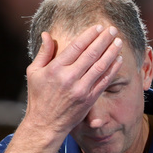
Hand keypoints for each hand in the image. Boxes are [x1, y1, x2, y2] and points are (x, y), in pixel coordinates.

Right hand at [23, 24, 122, 140]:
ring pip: (100, 66)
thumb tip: (47, 34)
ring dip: (111, 52)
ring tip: (118, 42)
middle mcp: (70, 78)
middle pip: (91, 54)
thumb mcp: (34, 73)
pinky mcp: (89, 99)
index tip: (98, 27)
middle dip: (104, 40)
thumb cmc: (38, 97)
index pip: (77, 46)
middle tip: (113, 30)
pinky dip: (112, 69)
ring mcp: (81, 89)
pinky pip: (104, 81)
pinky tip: (118, 60)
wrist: (46, 124)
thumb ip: (43, 53)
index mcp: (56, 68)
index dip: (89, 35)